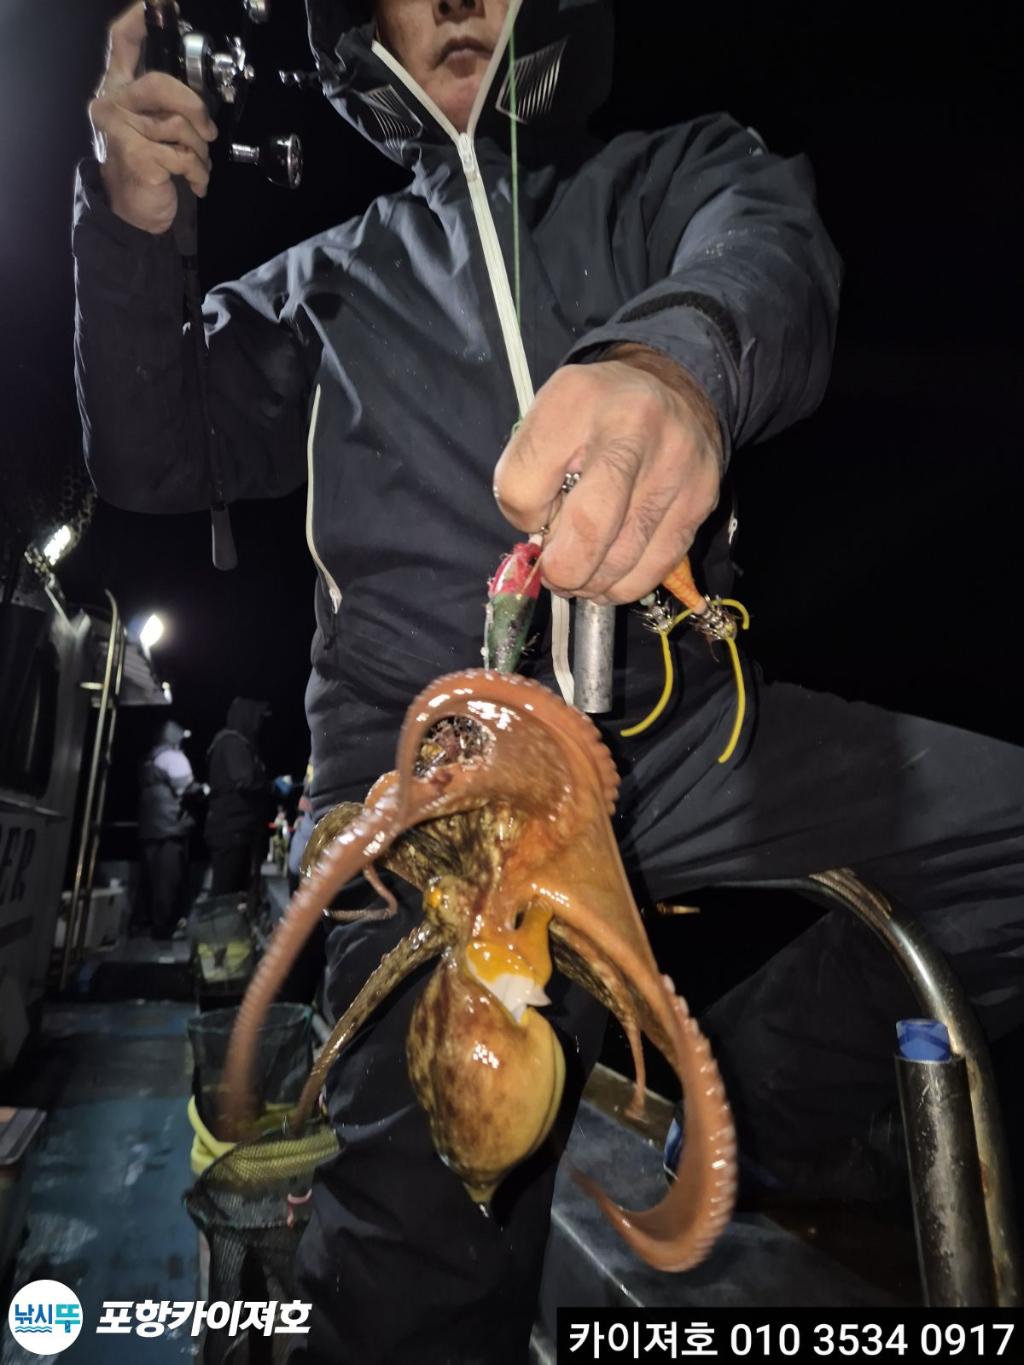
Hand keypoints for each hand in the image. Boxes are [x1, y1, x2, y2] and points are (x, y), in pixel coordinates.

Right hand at [89, 2, 217, 233]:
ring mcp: (121, 130)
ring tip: (196, 165)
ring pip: (179, 125)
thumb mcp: (153, 126)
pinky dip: (197, 173)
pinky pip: (184, 156)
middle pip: (161, 84)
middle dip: (195, 107)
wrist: (133, 213)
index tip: (162, 2)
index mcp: (116, 89)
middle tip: (209, 130)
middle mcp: (112, 103)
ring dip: (200, 151)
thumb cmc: (146, 166)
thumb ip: (165, 103)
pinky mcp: (137, 157)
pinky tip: (192, 182)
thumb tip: (201, 98)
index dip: (141, 19)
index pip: (122, 42)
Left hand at [492, 346, 723, 604]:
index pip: (522, 487)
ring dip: (592, 581)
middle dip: (562, 569)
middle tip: (555, 573)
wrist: (671, 391)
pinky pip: (656, 566)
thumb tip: (546, 550)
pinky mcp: (701, 497)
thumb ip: (528, 479)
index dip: (520, 517)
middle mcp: (633, 427)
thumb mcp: (544, 423)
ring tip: (583, 571)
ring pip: (622, 558)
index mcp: (576, 400)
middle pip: (586, 529)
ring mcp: (675, 464)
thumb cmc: (593, 416)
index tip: (534, 511)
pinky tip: (610, 575)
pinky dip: (625, 584)